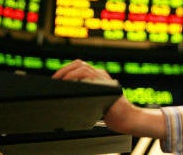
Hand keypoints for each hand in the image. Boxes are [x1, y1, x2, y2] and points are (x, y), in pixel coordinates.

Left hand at [51, 59, 165, 138]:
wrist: (128, 118)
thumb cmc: (113, 114)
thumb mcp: (96, 103)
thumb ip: (86, 97)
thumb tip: (67, 97)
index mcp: (99, 78)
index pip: (79, 67)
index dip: (66, 70)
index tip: (56, 79)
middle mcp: (101, 75)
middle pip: (79, 64)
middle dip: (64, 69)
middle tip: (55, 79)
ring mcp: (104, 78)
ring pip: (82, 66)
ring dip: (67, 72)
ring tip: (59, 80)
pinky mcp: (105, 84)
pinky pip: (87, 74)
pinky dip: (75, 76)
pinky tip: (69, 83)